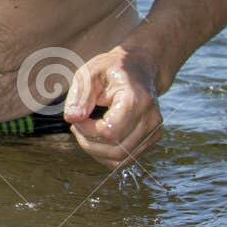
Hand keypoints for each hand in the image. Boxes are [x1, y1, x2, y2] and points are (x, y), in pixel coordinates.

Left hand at [63, 45, 162, 168]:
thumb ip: (80, 95)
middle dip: (88, 142)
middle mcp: (151, 118)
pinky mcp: (152, 139)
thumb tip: (72, 118)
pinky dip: (106, 154)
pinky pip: (125, 159)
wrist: (140, 67)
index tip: (76, 116)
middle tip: (77, 124)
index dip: (86, 130)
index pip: (109, 132)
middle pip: (115, 149)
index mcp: (136, 100)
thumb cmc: (112, 69)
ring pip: (120, 159)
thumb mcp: (90, 73)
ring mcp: (154, 131)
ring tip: (85, 130)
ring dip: (95, 150)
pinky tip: (96, 136)